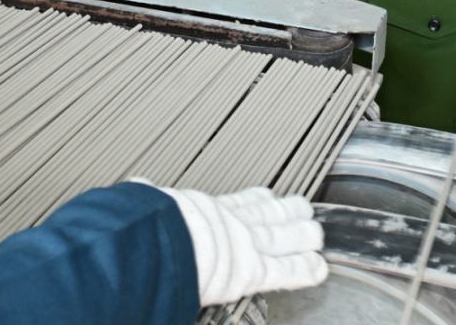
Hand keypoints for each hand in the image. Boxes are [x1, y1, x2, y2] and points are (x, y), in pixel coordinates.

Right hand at [151, 185, 326, 306]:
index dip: (256, 199)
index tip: (267, 194)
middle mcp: (230, 224)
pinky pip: (286, 271)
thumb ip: (146, 195)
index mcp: (205, 210)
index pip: (237, 203)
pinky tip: (319, 268)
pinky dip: (304, 270)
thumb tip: (136, 185)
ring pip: (282, 238)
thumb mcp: (147, 202)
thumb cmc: (148, 225)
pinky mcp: (253, 270)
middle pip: (267, 216)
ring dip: (302, 236)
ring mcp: (246, 245)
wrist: (161, 240)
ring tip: (316, 233)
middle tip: (302, 207)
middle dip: (287, 212)